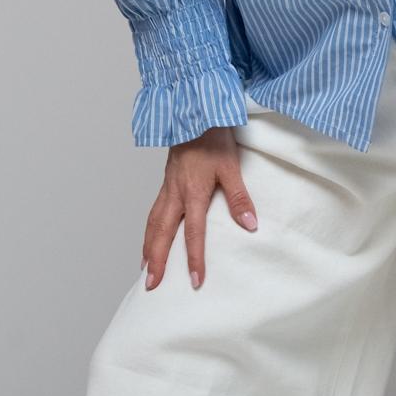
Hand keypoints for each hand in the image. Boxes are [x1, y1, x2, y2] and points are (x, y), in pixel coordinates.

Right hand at [142, 125, 258, 291]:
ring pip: (153, 222)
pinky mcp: (166, 180)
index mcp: (192, 191)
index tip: (195, 281)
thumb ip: (239, 197)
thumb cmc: (213, 136)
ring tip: (145, 269)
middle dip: (157, 261)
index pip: (193, 232)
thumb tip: (250, 225)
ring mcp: (168, 186)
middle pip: (161, 233)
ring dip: (148, 247)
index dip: (194, 258)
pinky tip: (150, 236)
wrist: (194, 110)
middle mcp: (175, 192)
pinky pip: (153, 210)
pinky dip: (149, 228)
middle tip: (151, 286)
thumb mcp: (231, 165)